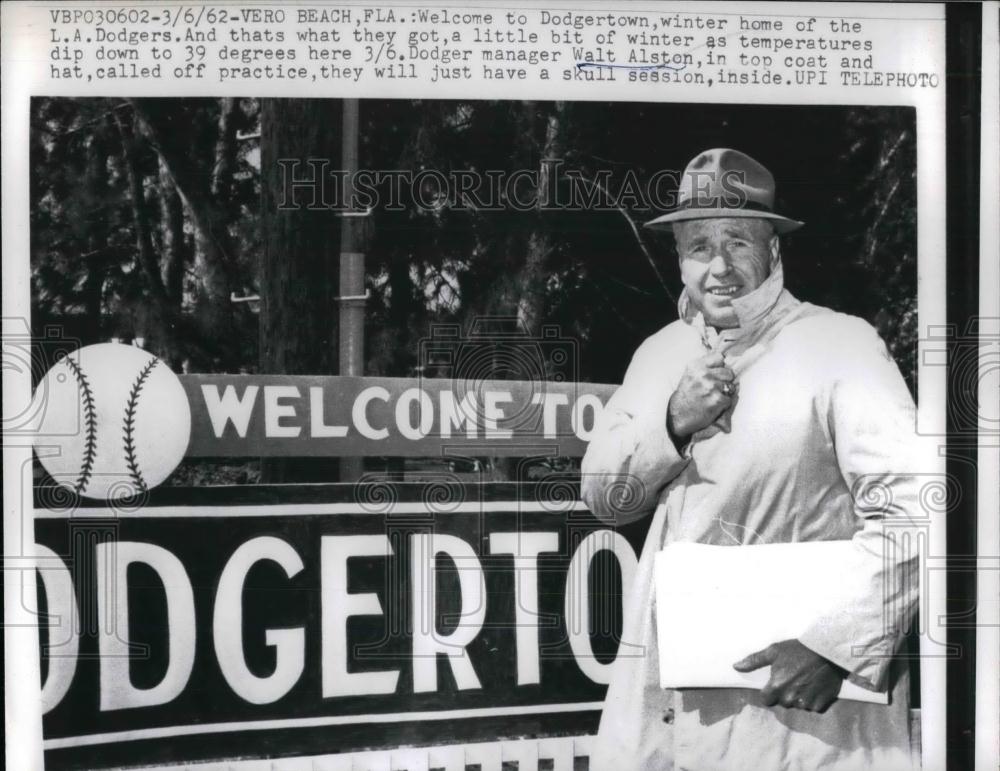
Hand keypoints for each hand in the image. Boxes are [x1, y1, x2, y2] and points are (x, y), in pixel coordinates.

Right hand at [667, 352, 735, 438]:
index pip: (719, 357)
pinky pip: (729, 399)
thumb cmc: (685, 396)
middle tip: (714, 389)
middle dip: (724, 381)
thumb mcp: (690, 375)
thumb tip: (724, 361)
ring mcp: (711, 386)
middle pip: (729, 372)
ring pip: (731, 386)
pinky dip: (723, 404)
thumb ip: (705, 367)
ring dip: (725, 393)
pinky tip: (713, 405)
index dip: (719, 367)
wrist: (678, 416)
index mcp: (696, 365)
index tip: (715, 374)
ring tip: (713, 397)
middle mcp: (703, 374)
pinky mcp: (717, 399)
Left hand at [733, 639, 847, 712]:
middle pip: (782, 702)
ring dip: (799, 697)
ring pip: (797, 706)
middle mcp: (790, 699)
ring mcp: (806, 703)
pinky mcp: (820, 705)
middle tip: (793, 678)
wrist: (827, 651)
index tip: (776, 682)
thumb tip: (736, 666)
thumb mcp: (774, 651)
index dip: (769, 691)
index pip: (766, 699)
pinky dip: (812, 700)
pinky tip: (814, 686)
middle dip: (785, 693)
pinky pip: (812, 707)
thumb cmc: (798, 650)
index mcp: (777, 687)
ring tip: (805, 681)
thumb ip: (754, 661)